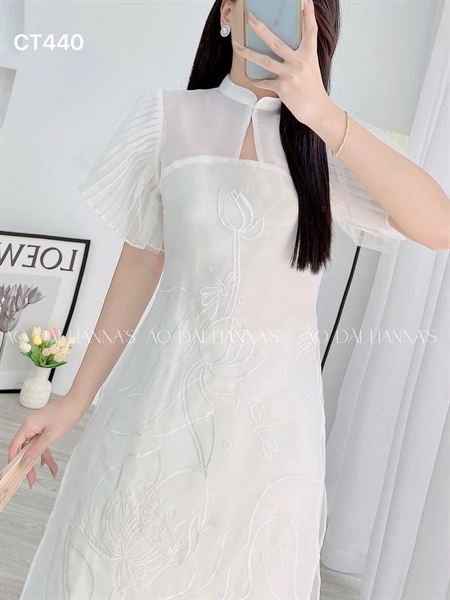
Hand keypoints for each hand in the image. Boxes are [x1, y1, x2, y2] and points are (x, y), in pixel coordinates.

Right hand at [8, 394, 87, 487]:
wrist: (77, 403)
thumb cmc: (65, 415)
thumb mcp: (50, 436)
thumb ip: (37, 449)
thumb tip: (25, 461)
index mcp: (28, 426)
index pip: (14, 446)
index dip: (14, 460)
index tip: (16, 473)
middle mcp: (30, 426)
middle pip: (24, 448)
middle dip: (28, 464)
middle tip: (31, 479)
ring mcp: (38, 427)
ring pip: (35, 447)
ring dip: (41, 459)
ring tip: (48, 472)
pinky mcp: (45, 428)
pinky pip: (42, 443)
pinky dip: (46, 452)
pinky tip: (49, 463)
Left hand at [232, 0, 334, 127]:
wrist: (316, 109)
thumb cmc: (312, 88)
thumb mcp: (311, 66)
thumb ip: (300, 54)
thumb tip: (285, 46)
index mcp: (308, 55)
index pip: (310, 30)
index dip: (309, 14)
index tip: (305, 1)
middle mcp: (299, 63)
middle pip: (276, 42)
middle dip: (261, 30)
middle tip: (250, 19)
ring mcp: (289, 75)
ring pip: (264, 61)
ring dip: (248, 53)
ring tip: (237, 46)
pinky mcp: (282, 88)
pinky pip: (265, 81)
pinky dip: (258, 79)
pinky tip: (251, 76)